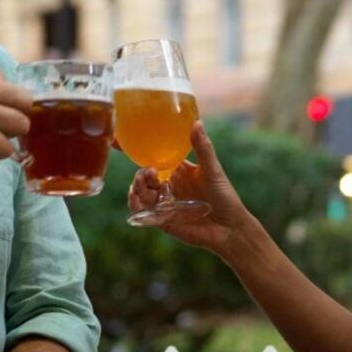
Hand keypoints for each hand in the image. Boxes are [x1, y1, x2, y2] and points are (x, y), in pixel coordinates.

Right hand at [128, 121, 253, 254]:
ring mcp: (165, 202)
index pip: (157, 157)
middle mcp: (170, 184)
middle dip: (141, 173)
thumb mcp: (213, 170)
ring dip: (136, 186)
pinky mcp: (162, 219)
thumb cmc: (225, 197)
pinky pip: (143, 211)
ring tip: (141, 185)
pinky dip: (135, 204)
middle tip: (149, 173)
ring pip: (141, 192)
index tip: (122, 140)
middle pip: (145, 175)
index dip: (141, 150)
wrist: (230, 229)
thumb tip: (197, 122)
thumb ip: (203, 148)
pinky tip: (135, 199)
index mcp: (180, 170)